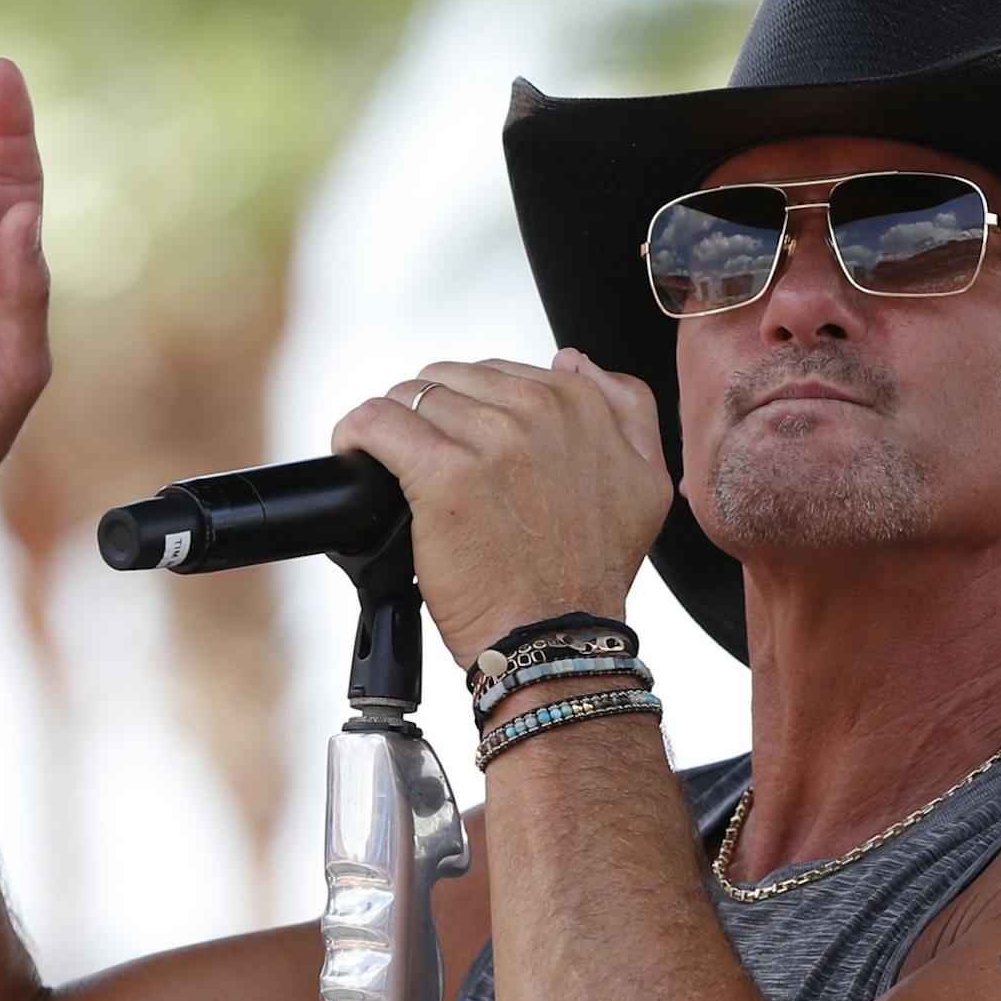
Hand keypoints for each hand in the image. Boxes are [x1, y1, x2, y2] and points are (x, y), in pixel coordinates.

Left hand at [331, 349, 674, 668]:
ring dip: (396, 433)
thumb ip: (625, 410)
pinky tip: (357, 461)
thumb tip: (572, 361)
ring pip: (408, 398)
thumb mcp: (645, 486)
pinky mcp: (443, 472)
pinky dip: (355, 436)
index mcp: (580, 405)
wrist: (556, 639)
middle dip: (432, 420)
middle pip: (447, 381)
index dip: (470, 411)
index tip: (464, 449)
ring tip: (400, 477)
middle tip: (433, 473)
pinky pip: (375, 422)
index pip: (494, 373)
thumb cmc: (588, 576)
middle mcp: (540, 410)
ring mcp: (491, 438)